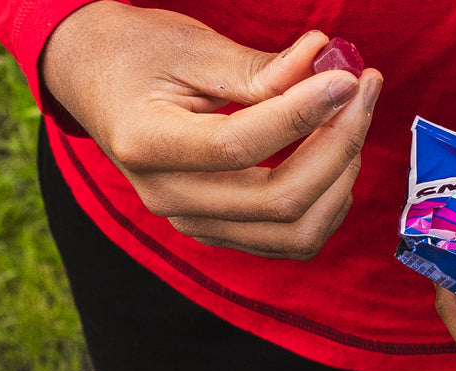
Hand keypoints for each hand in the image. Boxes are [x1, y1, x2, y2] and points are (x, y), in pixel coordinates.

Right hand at [41, 3, 382, 258]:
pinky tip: (336, 154)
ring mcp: (193, 222)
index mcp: (148, 145)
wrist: (94, 81)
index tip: (345, 78)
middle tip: (361, 89)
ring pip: (293, 233)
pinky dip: (326, 203)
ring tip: (351, 119)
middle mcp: (169, 198)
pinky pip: (289, 239)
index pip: (240, 146)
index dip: (303, 113)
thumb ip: (256, 66)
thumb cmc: (136, 54)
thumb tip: (323, 63)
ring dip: (339, 180)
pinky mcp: (217, 229)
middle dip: (337, 146)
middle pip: (278, 201)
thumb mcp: (189, 46)